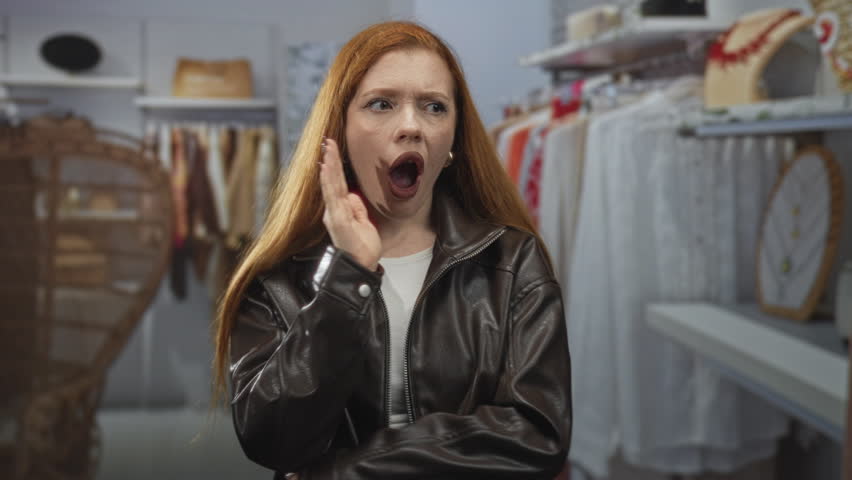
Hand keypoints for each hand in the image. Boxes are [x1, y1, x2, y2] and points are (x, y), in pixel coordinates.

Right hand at [319, 138, 381, 270]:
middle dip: (330, 159)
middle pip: (331, 180)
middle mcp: (333, 211)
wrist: (361, 267)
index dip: (334, 166)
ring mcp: (334, 214)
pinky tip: (328, 168)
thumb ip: (357, 208)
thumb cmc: (362, 248)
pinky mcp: (338, 220)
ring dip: (329, 165)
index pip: (336, 184)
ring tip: (327, 148)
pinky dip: (329, 180)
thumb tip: (352, 194)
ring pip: (331, 184)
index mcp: (339, 210)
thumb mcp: (363, 223)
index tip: (331, 149)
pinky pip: (333, 196)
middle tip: (327, 140)